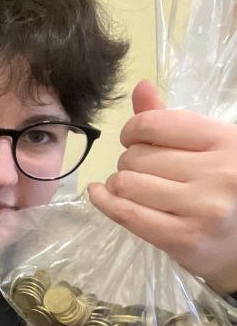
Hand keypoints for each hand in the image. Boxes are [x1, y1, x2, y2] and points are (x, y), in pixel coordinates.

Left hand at [88, 80, 236, 292]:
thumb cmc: (222, 188)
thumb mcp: (208, 147)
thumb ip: (171, 121)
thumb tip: (140, 87)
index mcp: (226, 141)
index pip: (154, 124)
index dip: (132, 130)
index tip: (134, 139)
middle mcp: (218, 172)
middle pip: (136, 156)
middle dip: (128, 161)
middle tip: (143, 171)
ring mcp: (202, 207)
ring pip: (127, 183)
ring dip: (119, 183)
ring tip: (134, 187)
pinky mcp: (184, 237)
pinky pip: (126, 213)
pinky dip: (104, 201)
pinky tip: (101, 194)